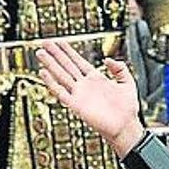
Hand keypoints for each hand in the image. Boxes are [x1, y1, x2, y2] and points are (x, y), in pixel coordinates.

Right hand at [37, 41, 143, 155]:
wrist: (125, 127)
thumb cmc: (127, 109)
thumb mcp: (128, 83)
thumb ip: (120, 69)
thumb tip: (107, 59)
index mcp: (96, 79)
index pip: (78, 61)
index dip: (69, 51)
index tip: (59, 41)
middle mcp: (85, 85)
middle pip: (67, 65)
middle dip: (55, 53)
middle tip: (45, 42)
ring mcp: (80, 94)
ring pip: (61, 75)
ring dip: (50, 64)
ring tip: (40, 52)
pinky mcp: (76, 105)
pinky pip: (60, 92)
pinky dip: (51, 83)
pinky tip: (44, 73)